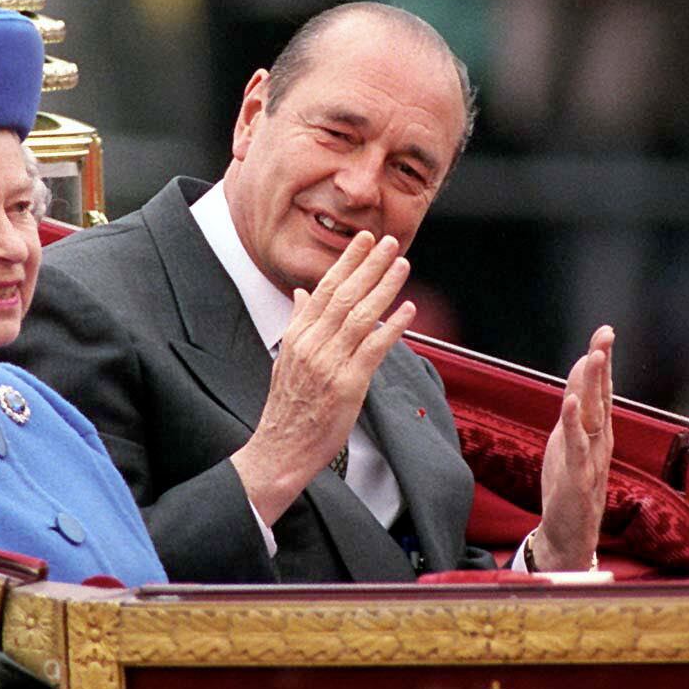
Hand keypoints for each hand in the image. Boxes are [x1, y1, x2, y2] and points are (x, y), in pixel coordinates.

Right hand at [231, 232, 414, 524]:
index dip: (347, 262)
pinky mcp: (348, 385)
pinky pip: (373, 349)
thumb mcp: (286, 358)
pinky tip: (407, 310)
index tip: (365, 240)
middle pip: (345, 296)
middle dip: (369, 265)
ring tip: (402, 265)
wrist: (281, 448)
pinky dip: (391, 327)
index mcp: (298, 336)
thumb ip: (298, 322)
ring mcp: (330, 364)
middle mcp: (313, 344)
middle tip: (390, 241)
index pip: (325, 289)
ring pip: (360, 316)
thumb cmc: (287, 407)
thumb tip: (302, 292)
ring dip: (384, 287)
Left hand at [531, 326, 616, 571]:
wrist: (569, 535)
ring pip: (594, 415)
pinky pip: (577, 447)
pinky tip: (572, 402)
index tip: (604, 331)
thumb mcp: (569, 441)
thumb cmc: (570, 485)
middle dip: (603, 363)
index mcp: (597, 431)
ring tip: (594, 356)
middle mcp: (599, 440)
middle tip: (606, 333)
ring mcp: (591, 458)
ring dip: (595, 385)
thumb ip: (576, 411)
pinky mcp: (579, 478)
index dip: (602, 360)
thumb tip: (581, 378)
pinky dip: (574, 423)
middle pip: (602, 395)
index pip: (601, 389)